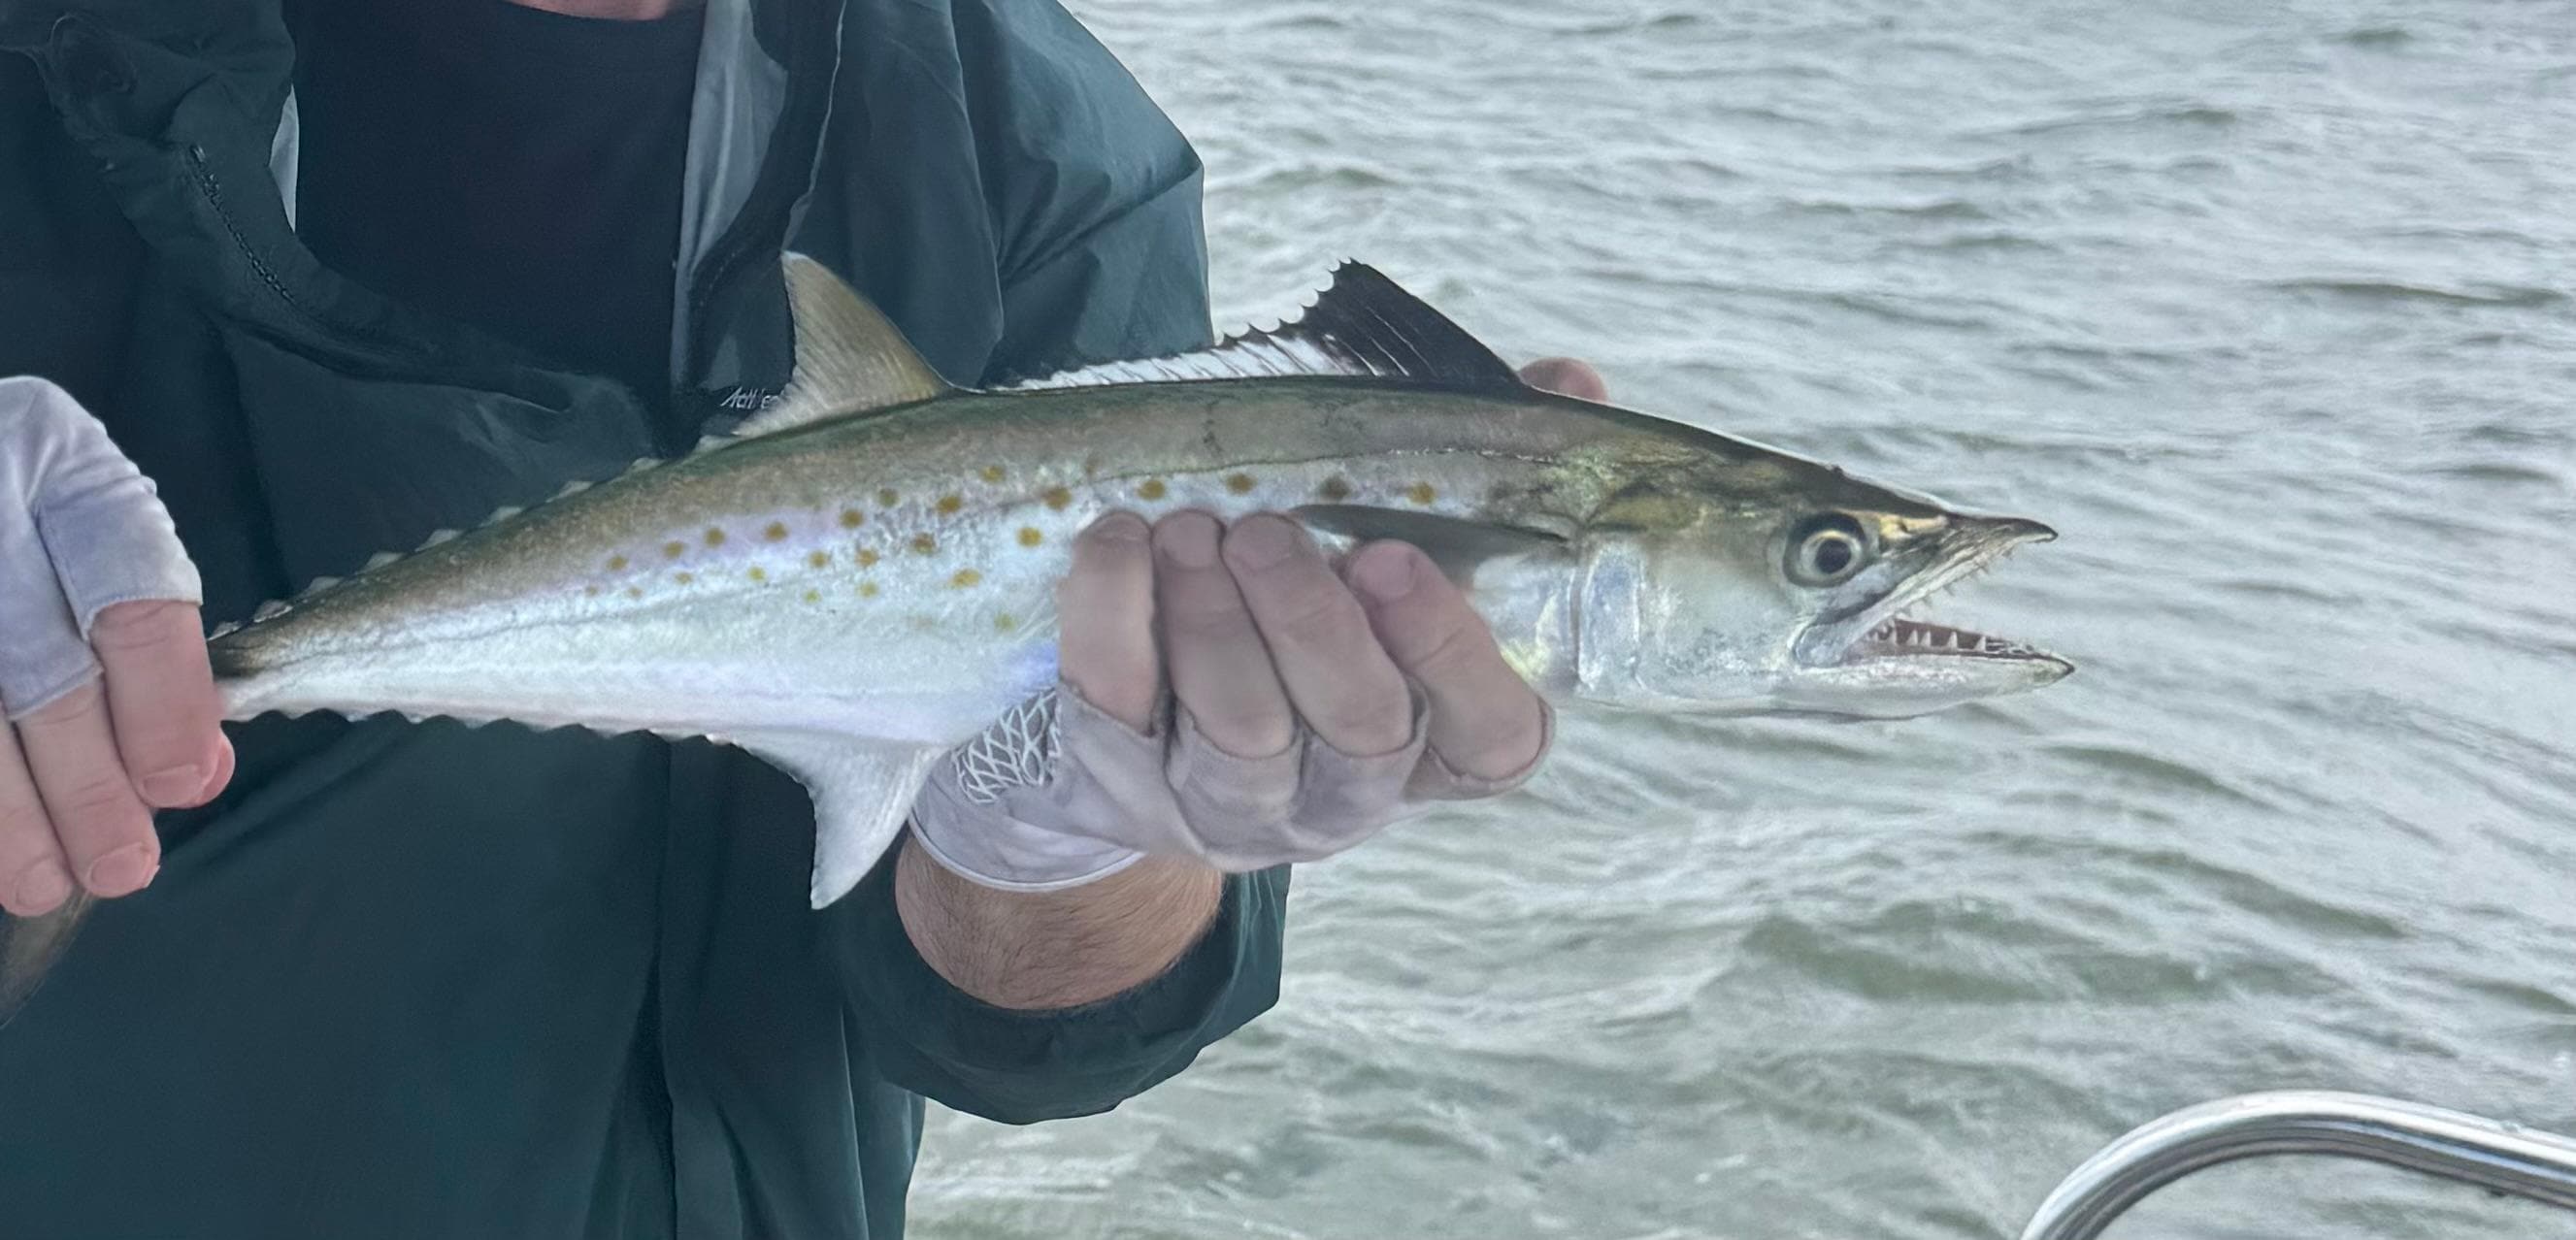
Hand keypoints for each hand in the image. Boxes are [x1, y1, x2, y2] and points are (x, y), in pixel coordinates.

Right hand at [0, 377, 229, 917]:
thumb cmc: (15, 498)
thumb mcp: (88, 523)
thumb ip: (142, 633)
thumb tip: (190, 767)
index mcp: (57, 463)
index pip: (127, 589)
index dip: (162, 699)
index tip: (183, 784)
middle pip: (34, 668)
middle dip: (84, 783)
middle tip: (122, 866)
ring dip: (4, 814)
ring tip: (42, 881)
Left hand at [908, 359, 1600, 889]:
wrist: (1155, 735)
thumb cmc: (1318, 616)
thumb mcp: (1404, 554)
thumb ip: (1488, 476)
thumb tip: (1569, 385)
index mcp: (1446, 739)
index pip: (1493, 732)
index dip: (1453, 653)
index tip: (1394, 558)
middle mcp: (1352, 795)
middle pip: (1357, 727)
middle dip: (1311, 622)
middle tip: (1265, 532)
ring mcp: (1239, 805)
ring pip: (1240, 728)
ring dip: (1212, 617)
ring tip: (1190, 528)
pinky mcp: (1131, 787)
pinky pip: (1122, 707)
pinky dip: (1114, 615)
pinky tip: (1120, 539)